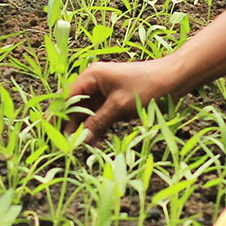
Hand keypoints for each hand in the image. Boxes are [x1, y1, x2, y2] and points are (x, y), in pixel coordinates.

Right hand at [65, 56, 185, 139]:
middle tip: (64, 147)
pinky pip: (99, 116)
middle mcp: (94, 82)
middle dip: (69, 126)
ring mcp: (104, 91)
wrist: (175, 79)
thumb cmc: (148, 86)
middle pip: (74, 106)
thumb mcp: (120, 106)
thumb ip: (97, 122)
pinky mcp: (114, 101)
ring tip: (79, 149)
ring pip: (86, 113)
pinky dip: (95, 128)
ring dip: (83, 130)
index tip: (50, 136)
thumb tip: (80, 140)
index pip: (66, 98)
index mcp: (91, 76)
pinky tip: (94, 143)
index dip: (57, 117)